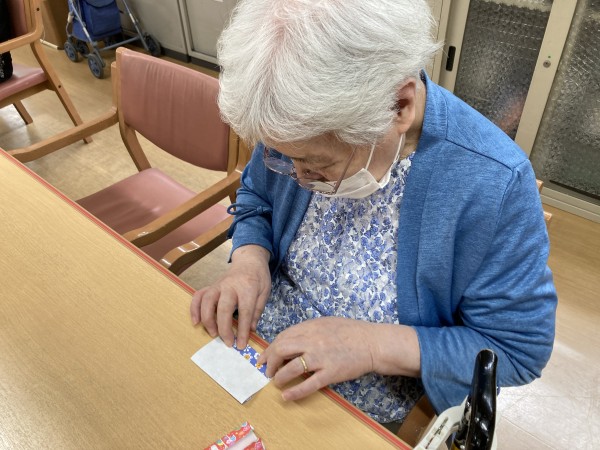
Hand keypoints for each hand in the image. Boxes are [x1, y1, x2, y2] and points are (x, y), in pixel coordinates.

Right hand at [190, 245, 270, 347]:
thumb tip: (251, 330)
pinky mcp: (211, 285)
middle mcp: (231, 286)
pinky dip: (194, 308)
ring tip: (213, 334)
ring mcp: (218, 285)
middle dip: (224, 328)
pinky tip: (196, 321)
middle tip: (228, 343)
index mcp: (248, 287)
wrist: (249, 260)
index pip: (245, 311)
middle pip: (224, 308)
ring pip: (207, 301)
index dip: (242, 329)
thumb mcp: (265, 292)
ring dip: (208, 319)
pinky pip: (198, 296)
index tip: (241, 344)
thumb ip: (258, 310)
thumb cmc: (259, 277)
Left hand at [256, 317, 377, 400]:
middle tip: (268, 370)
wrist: (372, 343)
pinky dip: (294, 392)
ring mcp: (321, 357)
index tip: (264, 357)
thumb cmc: (351, 332)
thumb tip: (290, 341)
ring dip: (279, 377)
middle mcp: (312, 341)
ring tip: (277, 382)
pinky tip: (286, 396)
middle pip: (281, 349)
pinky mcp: (330, 373)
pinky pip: (308, 384)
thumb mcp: (326, 323)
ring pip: (291, 368)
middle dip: (270, 361)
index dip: (270, 348)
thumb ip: (308, 330)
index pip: (283, 337)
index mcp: (311, 327)